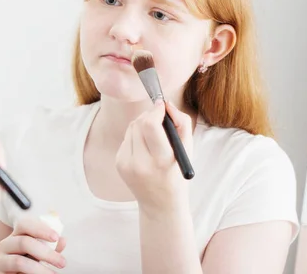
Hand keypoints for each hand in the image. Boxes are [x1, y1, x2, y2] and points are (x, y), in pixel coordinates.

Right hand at [0, 216, 66, 273]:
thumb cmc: (25, 267)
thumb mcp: (38, 256)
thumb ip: (50, 248)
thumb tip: (63, 240)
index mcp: (15, 236)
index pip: (24, 224)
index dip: (40, 228)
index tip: (55, 237)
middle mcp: (4, 245)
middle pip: (24, 242)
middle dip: (46, 253)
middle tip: (62, 262)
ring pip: (19, 262)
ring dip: (40, 269)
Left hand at [116, 100, 193, 215]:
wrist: (160, 203)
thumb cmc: (177, 173)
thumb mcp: (187, 149)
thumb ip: (181, 122)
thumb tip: (165, 103)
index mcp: (161, 161)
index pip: (150, 125)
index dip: (156, 110)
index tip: (162, 104)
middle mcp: (140, 163)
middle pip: (138, 123)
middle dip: (149, 115)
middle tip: (159, 117)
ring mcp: (126, 164)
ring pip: (131, 128)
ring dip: (142, 125)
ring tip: (153, 136)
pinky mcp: (119, 164)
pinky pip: (126, 138)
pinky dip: (135, 137)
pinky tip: (145, 148)